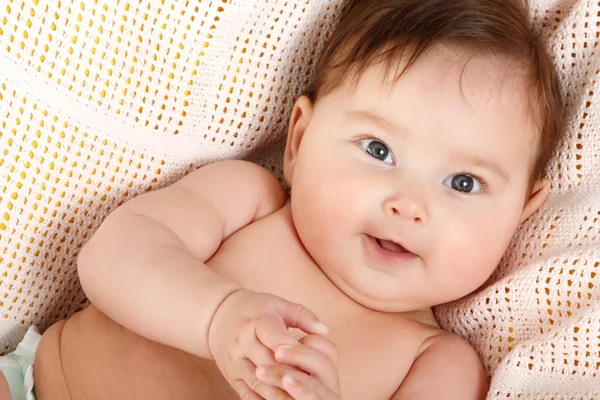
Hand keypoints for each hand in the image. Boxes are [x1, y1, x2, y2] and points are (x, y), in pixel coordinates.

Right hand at [208, 289, 328, 399]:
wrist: (219, 317)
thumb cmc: (256, 310)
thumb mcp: (278, 305)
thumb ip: (303, 316)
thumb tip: (324, 330)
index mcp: (256, 323)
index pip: (276, 340)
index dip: (293, 353)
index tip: (312, 365)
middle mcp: (242, 344)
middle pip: (268, 365)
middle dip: (290, 378)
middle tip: (311, 388)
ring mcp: (235, 363)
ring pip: (258, 383)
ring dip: (279, 395)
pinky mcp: (232, 377)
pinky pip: (247, 394)